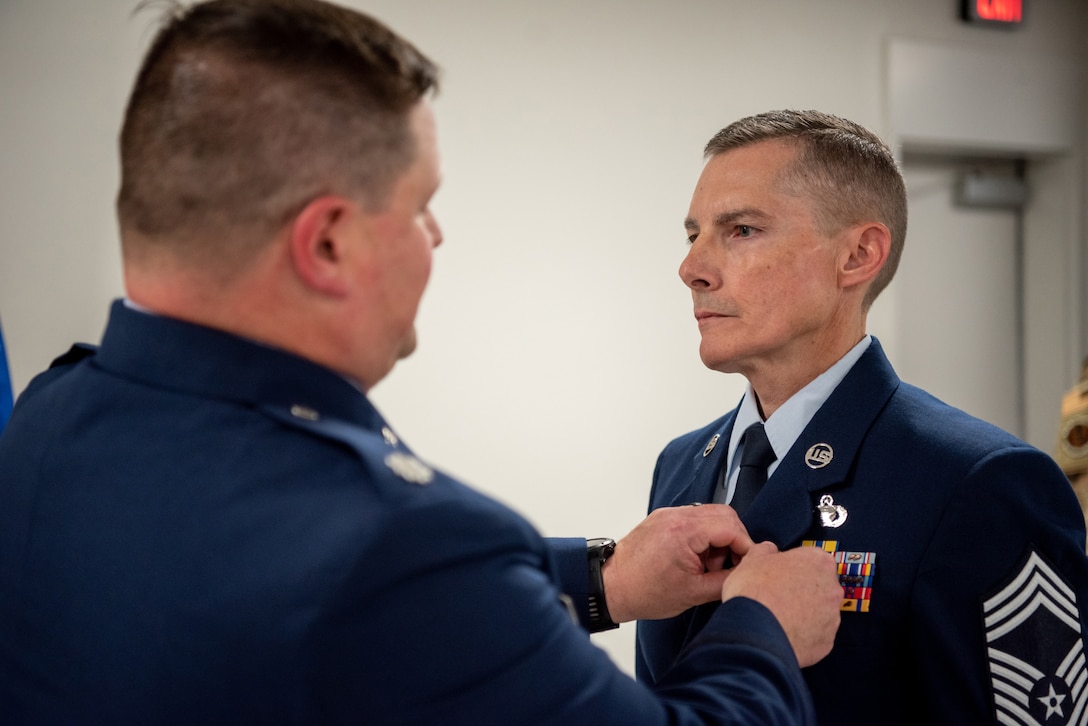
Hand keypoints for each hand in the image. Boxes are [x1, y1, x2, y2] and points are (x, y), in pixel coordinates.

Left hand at [602, 504, 753, 621]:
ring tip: (708, 565)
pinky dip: (703, 535)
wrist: (612, 587)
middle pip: (725, 515)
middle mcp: (677, 515)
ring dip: (719, 537)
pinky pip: (694, 518)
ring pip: (710, 515)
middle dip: (735, 540)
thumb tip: (749, 572)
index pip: (732, 527)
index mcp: (685, 531)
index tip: (747, 564)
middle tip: (729, 565)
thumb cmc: (645, 591)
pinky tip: (696, 558)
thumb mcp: (694, 593)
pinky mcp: (663, 518)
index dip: (746, 547)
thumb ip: (727, 580)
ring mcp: (668, 514)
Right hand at [722, 543, 840, 666]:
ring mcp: (832, 618)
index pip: (811, 559)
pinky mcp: (826, 643)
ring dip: (803, 613)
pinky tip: (783, 633)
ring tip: (777, 617)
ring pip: (819, 612)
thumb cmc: (755, 590)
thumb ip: (766, 550)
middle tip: (777, 595)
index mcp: (819, 561)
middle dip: (801, 590)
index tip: (779, 574)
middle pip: (819, 586)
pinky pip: (815, 636)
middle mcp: (832, 589)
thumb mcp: (753, 557)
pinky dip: (802, 635)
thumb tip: (769, 551)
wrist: (755, 632)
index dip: (793, 566)